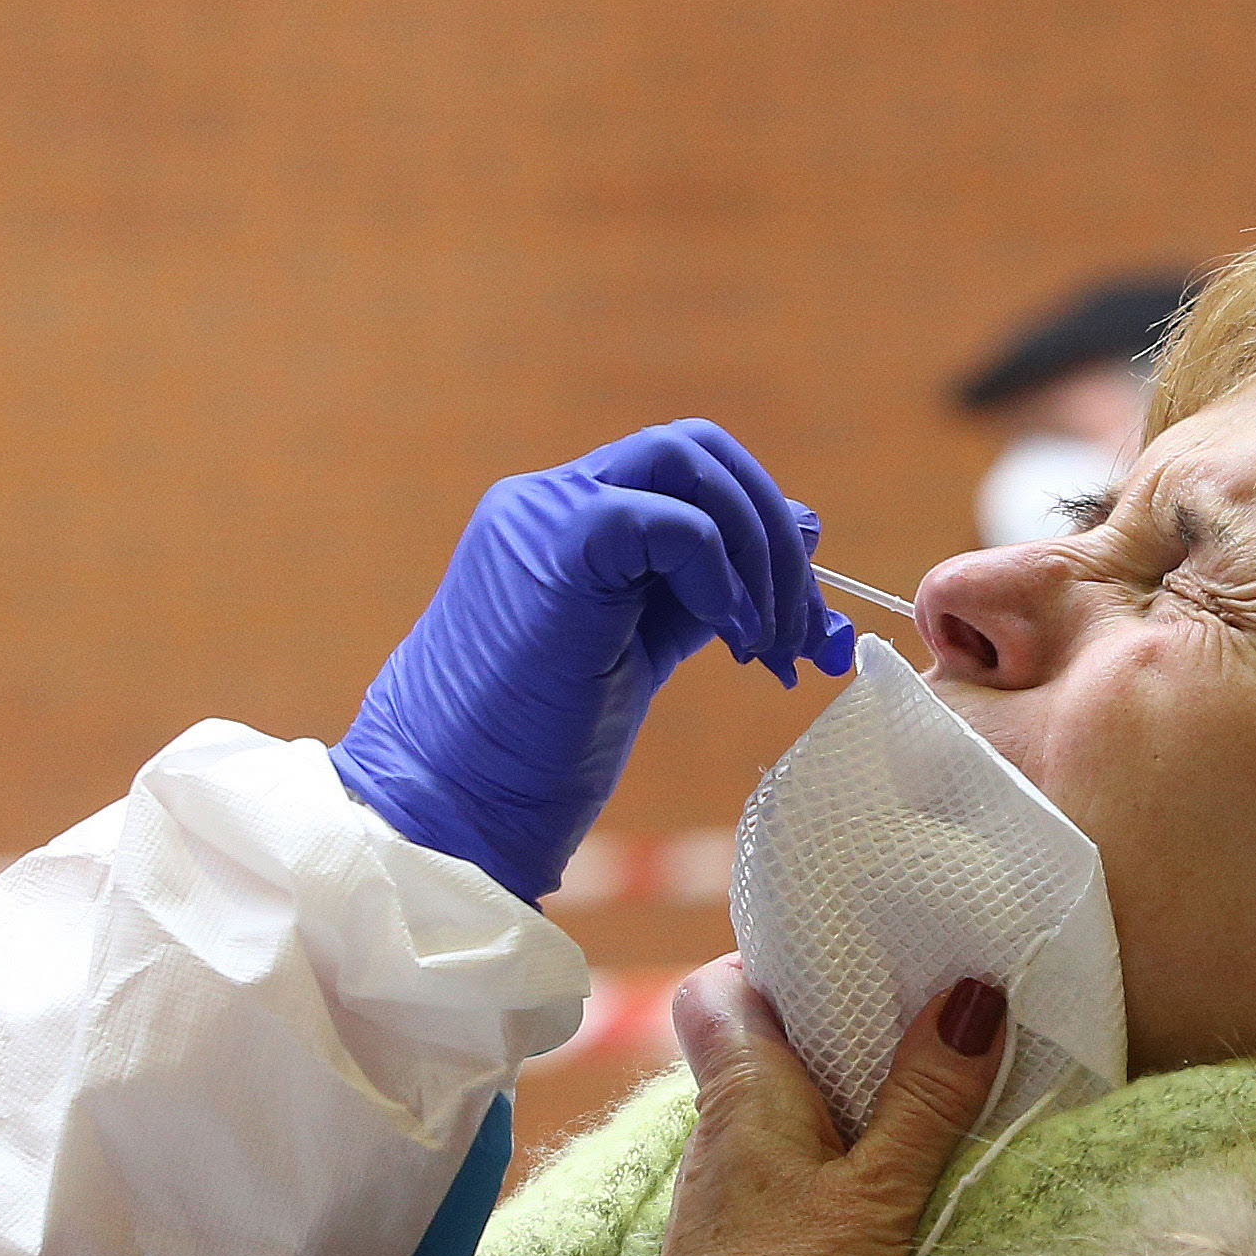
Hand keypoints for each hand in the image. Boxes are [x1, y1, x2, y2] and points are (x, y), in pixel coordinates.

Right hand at [334, 423, 858, 900]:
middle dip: (772, 529)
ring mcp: (545, 514)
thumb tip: (805, 530)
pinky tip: (735, 642)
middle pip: (696, 449)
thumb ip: (705, 592)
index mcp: (562, 521)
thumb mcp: (637, 654)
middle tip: (800, 629)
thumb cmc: (530, 752)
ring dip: (760, 551)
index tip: (794, 622)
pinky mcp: (559, 547)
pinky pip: (674, 521)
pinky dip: (724, 576)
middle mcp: (547, 499)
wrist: (450, 806)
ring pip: (690, 463)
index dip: (757, 530)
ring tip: (770, 646)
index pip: (684, 475)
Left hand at [660, 958, 1009, 1255]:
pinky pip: (772, 1168)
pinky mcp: (733, 1242)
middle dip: (815, 1032)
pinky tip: (865, 1177)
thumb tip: (973, 994)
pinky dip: (815, 1156)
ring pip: (763, 1111)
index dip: (761, 967)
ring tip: (900, 1094)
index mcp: (741, 1090)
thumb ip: (928, 1099)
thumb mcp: (883, 1188)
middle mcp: (715, 1129)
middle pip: (749, 1048)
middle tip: (896, 1025)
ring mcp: (719, 1189)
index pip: (714, 992)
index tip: (830, 968)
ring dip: (820, 1099)